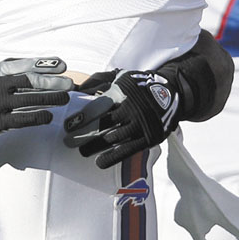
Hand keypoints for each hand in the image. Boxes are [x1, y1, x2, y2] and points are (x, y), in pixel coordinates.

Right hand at [0, 58, 71, 142]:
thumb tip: (34, 66)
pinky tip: (49, 116)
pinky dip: (36, 117)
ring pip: (28, 100)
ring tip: (64, 98)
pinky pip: (21, 119)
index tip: (62, 65)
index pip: (24, 65)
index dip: (44, 65)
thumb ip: (7, 70)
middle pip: (30, 82)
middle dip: (52, 82)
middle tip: (69, 83)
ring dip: (49, 99)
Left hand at [63, 69, 179, 167]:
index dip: (82, 117)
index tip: (67, 126)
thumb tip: (75, 89)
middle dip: (83, 135)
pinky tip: (99, 162)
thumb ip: (97, 81)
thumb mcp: (120, 77)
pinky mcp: (149, 137)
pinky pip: (127, 150)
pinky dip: (112, 157)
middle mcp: (131, 108)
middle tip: (67, 142)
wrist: (171, 93)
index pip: (98, 106)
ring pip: (112, 138)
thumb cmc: (138, 86)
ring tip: (82, 151)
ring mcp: (140, 124)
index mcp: (122, 92)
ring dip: (94, 147)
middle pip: (102, 124)